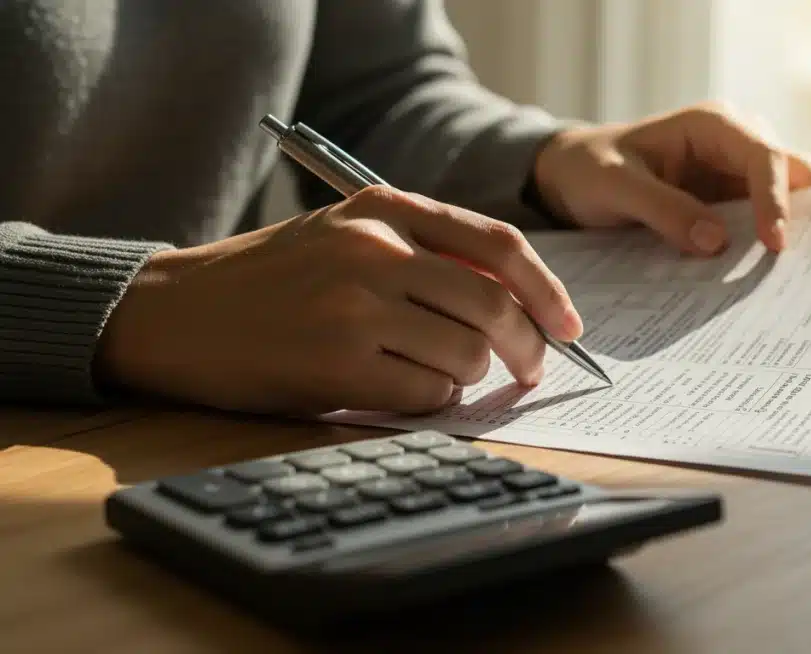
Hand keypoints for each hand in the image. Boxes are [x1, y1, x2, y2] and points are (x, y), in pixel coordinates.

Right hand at [95, 186, 581, 415]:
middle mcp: (375, 251)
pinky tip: (404, 393)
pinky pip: (428, 396)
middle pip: (495, 306)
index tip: (570, 325)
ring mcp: (355, 308)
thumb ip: (427, 250)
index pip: (498, 246)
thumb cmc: (273, 278)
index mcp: (385, 208)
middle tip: (530, 370)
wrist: (177, 312)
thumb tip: (520, 300)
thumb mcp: (348, 232)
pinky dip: (433, 404)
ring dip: (470, 379)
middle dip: (529, 348)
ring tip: (436, 375)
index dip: (548, 290)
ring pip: (467, 356)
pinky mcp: (337, 365)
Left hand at [532, 102, 810, 253]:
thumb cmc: (589, 170)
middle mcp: (735, 144)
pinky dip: (771, 246)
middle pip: (791, 174)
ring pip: (788, 199)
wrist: (571, 177)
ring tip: (807, 275)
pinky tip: (777, 278)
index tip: (775, 244)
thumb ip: (663, 209)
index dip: (776, 199)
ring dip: (796, 232)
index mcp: (712, 125)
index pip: (763, 156)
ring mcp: (736, 176)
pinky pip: (763, 223)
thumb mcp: (615, 186)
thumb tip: (716, 243)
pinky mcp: (730, 205)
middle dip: (807, 214)